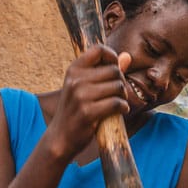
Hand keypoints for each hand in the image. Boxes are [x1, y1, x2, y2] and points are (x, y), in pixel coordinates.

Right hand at [43, 46, 130, 160]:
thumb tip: (127, 56)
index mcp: (73, 70)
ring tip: (118, 103)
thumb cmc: (76, 110)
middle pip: (113, 70)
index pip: (98, 50)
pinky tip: (120, 111)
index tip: (115, 69)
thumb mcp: (84, 87)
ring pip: (117, 86)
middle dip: (121, 82)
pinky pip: (116, 103)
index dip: (112, 56)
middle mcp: (76, 80)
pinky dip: (123, 107)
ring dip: (123, 96)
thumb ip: (105, 71)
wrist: (60, 137)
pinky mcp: (88, 113)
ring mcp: (81, 96)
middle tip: (118, 93)